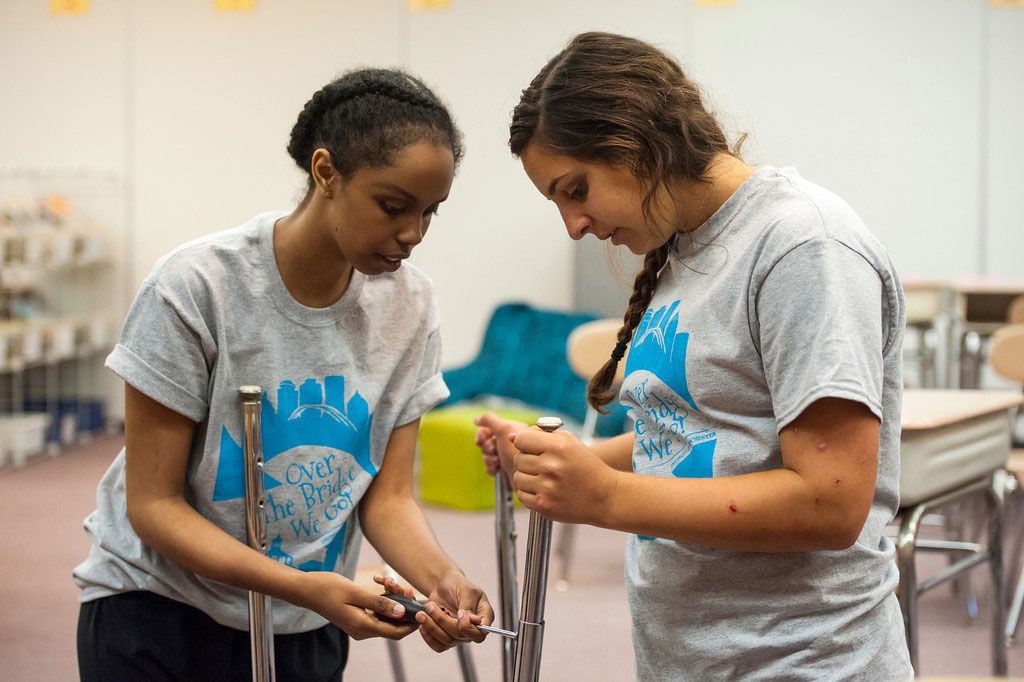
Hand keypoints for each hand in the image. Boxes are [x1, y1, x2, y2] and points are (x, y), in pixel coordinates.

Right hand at [301, 571, 417, 640]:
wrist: (307, 590)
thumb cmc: (329, 589)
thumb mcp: (356, 593)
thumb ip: (380, 603)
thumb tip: (402, 613)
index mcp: (363, 627)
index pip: (396, 632)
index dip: (411, 623)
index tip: (422, 608)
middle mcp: (362, 631)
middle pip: (392, 625)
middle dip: (403, 609)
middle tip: (406, 589)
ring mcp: (359, 626)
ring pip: (385, 618)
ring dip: (393, 602)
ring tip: (392, 583)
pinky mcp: (357, 618)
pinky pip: (377, 613)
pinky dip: (383, 601)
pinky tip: (383, 585)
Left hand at [415, 571, 493, 651]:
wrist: (444, 585)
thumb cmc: (458, 584)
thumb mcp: (466, 590)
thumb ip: (469, 605)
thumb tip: (470, 620)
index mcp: (484, 616)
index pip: (481, 633)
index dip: (469, 627)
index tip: (459, 613)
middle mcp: (473, 629)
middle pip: (461, 636)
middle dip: (443, 621)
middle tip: (430, 606)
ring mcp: (460, 635)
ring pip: (448, 641)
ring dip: (432, 628)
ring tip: (421, 614)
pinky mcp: (446, 637)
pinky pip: (438, 645)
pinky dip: (428, 637)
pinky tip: (422, 625)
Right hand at [474, 412, 527, 478]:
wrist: (528, 475)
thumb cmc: (517, 451)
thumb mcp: (504, 430)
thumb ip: (489, 420)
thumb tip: (476, 420)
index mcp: (509, 430)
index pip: (489, 428)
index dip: (482, 434)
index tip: (480, 440)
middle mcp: (508, 442)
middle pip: (485, 442)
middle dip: (487, 448)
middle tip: (494, 451)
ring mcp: (506, 456)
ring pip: (486, 455)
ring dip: (489, 458)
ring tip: (498, 462)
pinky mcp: (505, 469)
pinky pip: (490, 466)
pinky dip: (491, 468)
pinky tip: (496, 469)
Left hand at [511, 428, 620, 524]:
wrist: (605, 496)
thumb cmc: (586, 466)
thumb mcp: (569, 442)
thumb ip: (540, 434)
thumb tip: (512, 437)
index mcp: (558, 447)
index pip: (521, 439)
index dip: (526, 443)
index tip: (534, 448)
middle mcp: (551, 466)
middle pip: (518, 459)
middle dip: (528, 461)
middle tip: (545, 466)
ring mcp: (547, 488)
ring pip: (517, 477)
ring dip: (527, 477)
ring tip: (544, 479)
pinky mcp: (544, 505)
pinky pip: (521, 495)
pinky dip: (529, 493)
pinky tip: (544, 490)